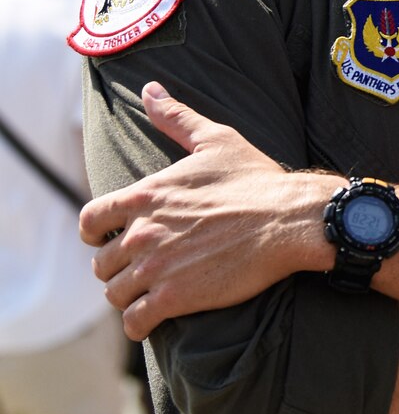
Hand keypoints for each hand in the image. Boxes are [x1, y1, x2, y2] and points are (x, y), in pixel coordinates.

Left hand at [79, 82, 325, 339]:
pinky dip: (139, 323)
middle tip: (143, 269)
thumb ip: (176, 117)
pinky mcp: (175, 298)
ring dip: (129, 296)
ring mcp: (156, 268)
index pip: (90, 222)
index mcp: (144, 196)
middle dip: (119, 268)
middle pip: (102, 263)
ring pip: (116, 294)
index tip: (110, 240)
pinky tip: (154, 319)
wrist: (292, 220)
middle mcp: (142, 233)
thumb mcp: (216, 140)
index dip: (96, 234)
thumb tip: (149, 90)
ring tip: (150, 294)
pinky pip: (135, 321)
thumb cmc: (257, 180)